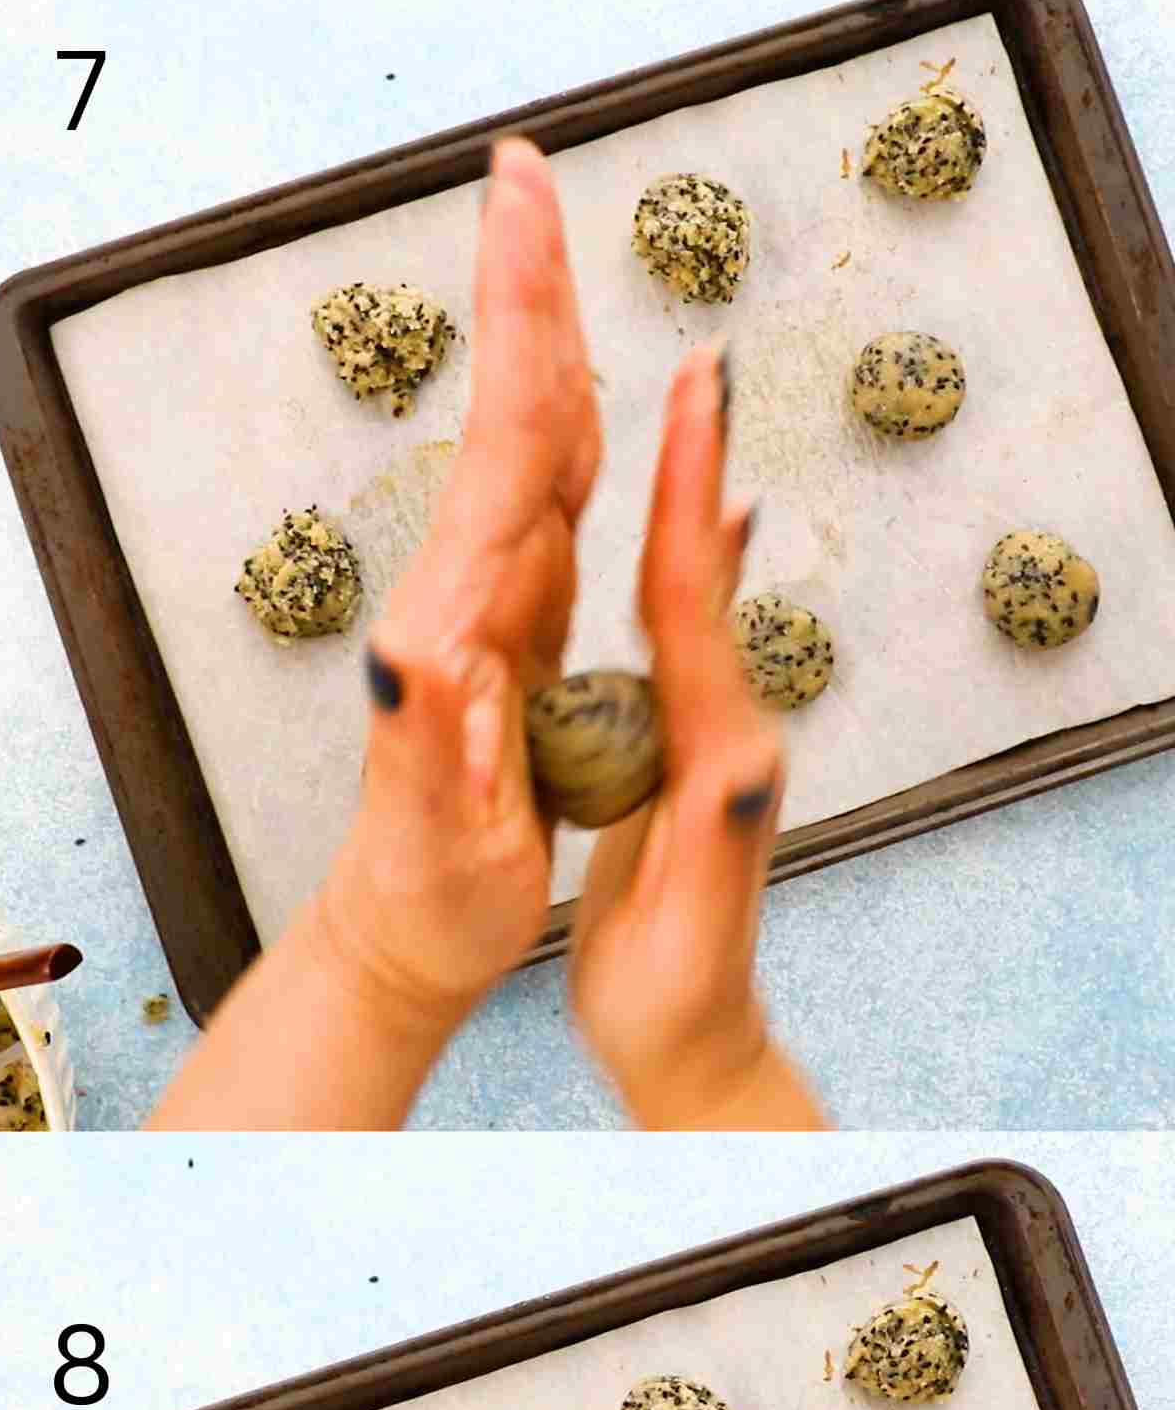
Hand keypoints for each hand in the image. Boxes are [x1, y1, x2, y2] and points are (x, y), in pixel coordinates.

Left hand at [320, 135, 601, 1022]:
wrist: (402, 931)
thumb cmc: (429, 894)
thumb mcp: (433, 842)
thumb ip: (424, 754)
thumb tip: (411, 662)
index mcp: (464, 619)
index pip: (510, 450)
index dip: (527, 330)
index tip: (521, 220)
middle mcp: (473, 590)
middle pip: (516, 415)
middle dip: (523, 291)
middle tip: (521, 174)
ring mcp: (494, 603)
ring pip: (535, 446)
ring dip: (544, 338)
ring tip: (545, 238)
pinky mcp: (516, 629)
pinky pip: (558, 509)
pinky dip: (578, 430)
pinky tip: (595, 392)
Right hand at [569, 347, 823, 1127]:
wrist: (695, 1042)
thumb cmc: (675, 996)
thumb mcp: (686, 928)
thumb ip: (713, 845)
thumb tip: (738, 769)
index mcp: (721, 755)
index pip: (696, 611)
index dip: (687, 506)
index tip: (693, 410)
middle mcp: (730, 729)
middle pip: (704, 578)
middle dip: (697, 467)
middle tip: (699, 368)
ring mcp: (710, 735)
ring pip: (692, 596)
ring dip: (686, 498)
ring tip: (687, 411)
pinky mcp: (682, 751)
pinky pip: (674, 636)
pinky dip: (672, 565)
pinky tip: (675, 532)